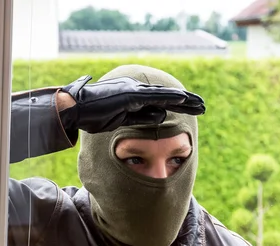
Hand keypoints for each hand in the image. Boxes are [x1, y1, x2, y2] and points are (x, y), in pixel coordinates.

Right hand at [58, 75, 205, 133]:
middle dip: (187, 102)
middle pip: (167, 96)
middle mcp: (136, 91)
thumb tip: (162, 115)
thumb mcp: (122, 120)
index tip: (193, 110)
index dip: (178, 105)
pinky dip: (169, 98)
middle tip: (204, 106)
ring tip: (201, 104)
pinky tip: (184, 99)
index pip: (161, 101)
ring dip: (184, 100)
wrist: (75, 110)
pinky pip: (153, 97)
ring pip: (164, 95)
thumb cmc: (93, 117)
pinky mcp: (129, 96)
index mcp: (133, 97)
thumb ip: (141, 117)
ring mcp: (133, 92)